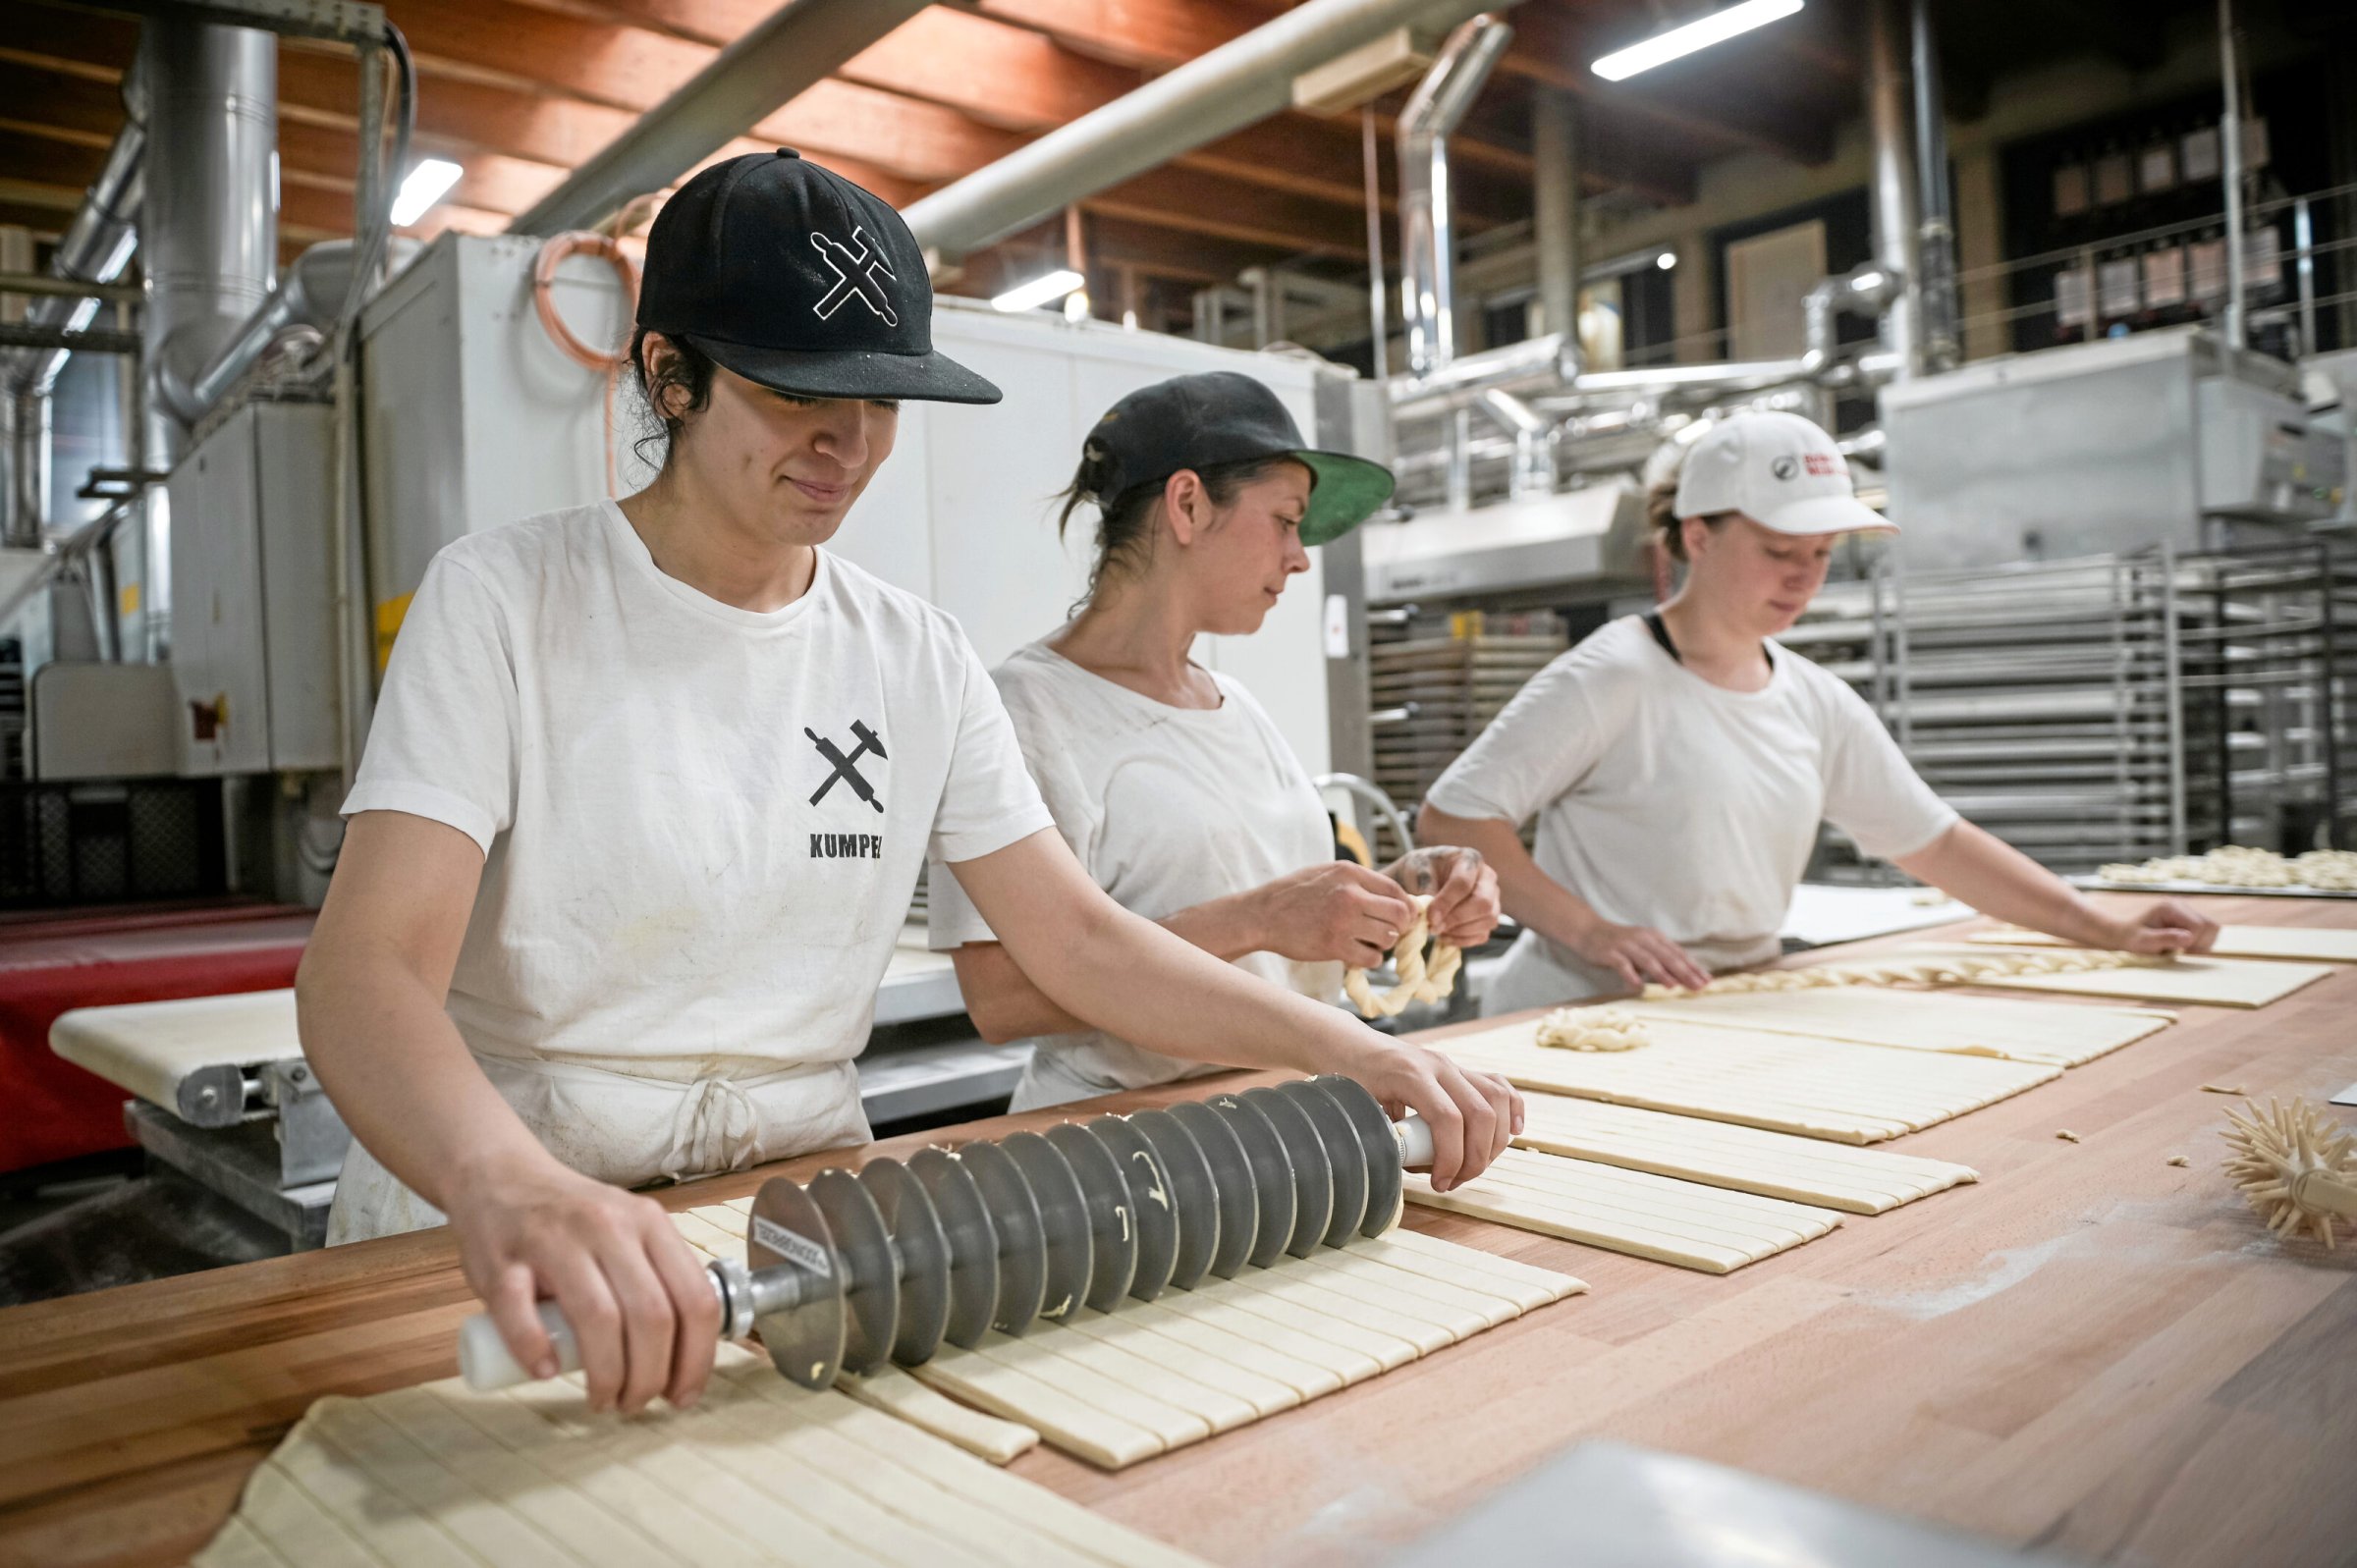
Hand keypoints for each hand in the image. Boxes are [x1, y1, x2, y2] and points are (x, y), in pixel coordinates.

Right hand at [444, 1151, 720, 1414]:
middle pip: (651, 1316)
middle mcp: (608, 1226)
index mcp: (649, 1223)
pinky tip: (546, 1372)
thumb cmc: (572, 1219)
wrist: (500, 1177)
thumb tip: (690, 1353)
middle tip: (636, 1404)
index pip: (695, 1299)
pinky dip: (535, 1351)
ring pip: (598, 1318)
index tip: (683, 1394)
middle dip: (650, 1377)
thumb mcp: (631, 1230)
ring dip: (606, 1376)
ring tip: (602, 1400)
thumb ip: (660, 1276)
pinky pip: (521, 1313)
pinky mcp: (502, 1260)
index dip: (696, 1359)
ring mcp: (554, 1241)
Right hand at [1253, 862, 1418, 967]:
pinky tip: (1357, 953)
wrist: (1262, 915)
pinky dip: (1370, 959)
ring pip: (1389, 938)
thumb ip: (1357, 881)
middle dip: (1400, 926)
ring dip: (1384, 943)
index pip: (1395, 889)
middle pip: (1399, 914)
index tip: (1403, 916)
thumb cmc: (1293, 894)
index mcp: (1349, 873)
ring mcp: (1343, 921)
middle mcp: (1350, 895)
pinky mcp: (1335, 946)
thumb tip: (1391, 896)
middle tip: (1389, 932)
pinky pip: (1372, 958)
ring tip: (1368, 942)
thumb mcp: (1326, 873)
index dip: (1405, 906)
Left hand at [1346, 1038, 1522, 1191]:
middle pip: (1480, 1113)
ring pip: (1497, 1099)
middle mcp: (1439, 1066)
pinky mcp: (1461, 1071)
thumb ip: (1383, 1138)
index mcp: (1411, 1075)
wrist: (1351, 1047)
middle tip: (1454, 1182)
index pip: (1448, 1119)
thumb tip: (1409, 1170)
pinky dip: (1513, 1110)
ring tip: (1473, 1166)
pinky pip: (1499, 1086)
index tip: (1440, 1183)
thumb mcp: (1358, 1109)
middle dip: (1476, 1158)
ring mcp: (1454, 1066)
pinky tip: (1514, 1133)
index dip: (1451, 1158)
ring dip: (1495, 1141)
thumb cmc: (1351, 1080)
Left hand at [1385, 847, 1500, 949]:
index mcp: (1469, 859)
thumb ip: (1426, 890)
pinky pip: (1483, 934)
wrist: (1423, 878)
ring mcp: (1492, 898)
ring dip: (1460, 931)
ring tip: (1437, 931)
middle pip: (1483, 903)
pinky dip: (1463, 940)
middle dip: (1456, 919)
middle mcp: (1487, 877)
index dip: (1446, 903)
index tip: (1430, 917)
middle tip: (1433, 927)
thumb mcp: (1417, 872)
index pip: (1463, 883)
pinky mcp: (1489, 917)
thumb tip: (1435, 915)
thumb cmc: (1421, 871)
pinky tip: (1444, 936)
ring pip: (1488, 920)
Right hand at [1570, 917, 1713, 992]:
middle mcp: (1643, 939)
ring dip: (1662, 973)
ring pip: (1648, 960)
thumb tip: (1681, 977)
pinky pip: (1622, 965)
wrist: (1589, 930)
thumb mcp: (1643, 947)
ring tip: (1674, 986)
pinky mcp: (1610, 952)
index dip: (1693, 967)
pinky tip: (1638, 986)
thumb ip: (1659, 959)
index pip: (1678, 953)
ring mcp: (1626, 945)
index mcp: (1654, 937)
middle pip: (1667, 957)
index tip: (1708, 980)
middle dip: (1684, 972)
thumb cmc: (1619, 942)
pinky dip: (1631, 975)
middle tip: (1698, 986)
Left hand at [2098, 898, 2219, 954]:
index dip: (2193, 942)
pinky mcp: (2190, 919)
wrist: (2125, 933)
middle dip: (2201, 942)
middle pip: (2211, 925)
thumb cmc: (2131, 938)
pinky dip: (2201, 942)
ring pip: (2213, 928)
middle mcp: (2181, 905)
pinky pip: (2208, 932)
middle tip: (2183, 951)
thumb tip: (2188, 938)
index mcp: (2170, 907)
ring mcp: (2187, 911)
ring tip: (2183, 949)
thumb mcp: (2143, 941)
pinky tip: (2184, 946)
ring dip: (2203, 943)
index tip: (2180, 950)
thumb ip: (2165, 938)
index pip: (2198, 925)